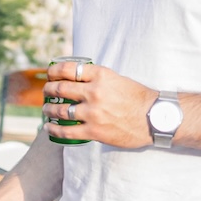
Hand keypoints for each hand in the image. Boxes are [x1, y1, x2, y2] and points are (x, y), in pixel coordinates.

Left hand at [43, 59, 158, 148]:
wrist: (154, 118)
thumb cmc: (138, 98)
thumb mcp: (118, 79)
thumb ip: (98, 79)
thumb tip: (79, 80)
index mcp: (101, 76)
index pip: (68, 69)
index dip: (54, 72)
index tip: (50, 74)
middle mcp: (94, 92)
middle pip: (60, 89)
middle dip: (48, 90)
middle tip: (46, 92)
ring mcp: (93, 112)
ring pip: (60, 110)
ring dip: (49, 109)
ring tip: (46, 109)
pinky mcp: (94, 131)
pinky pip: (67, 131)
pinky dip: (54, 129)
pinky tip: (49, 127)